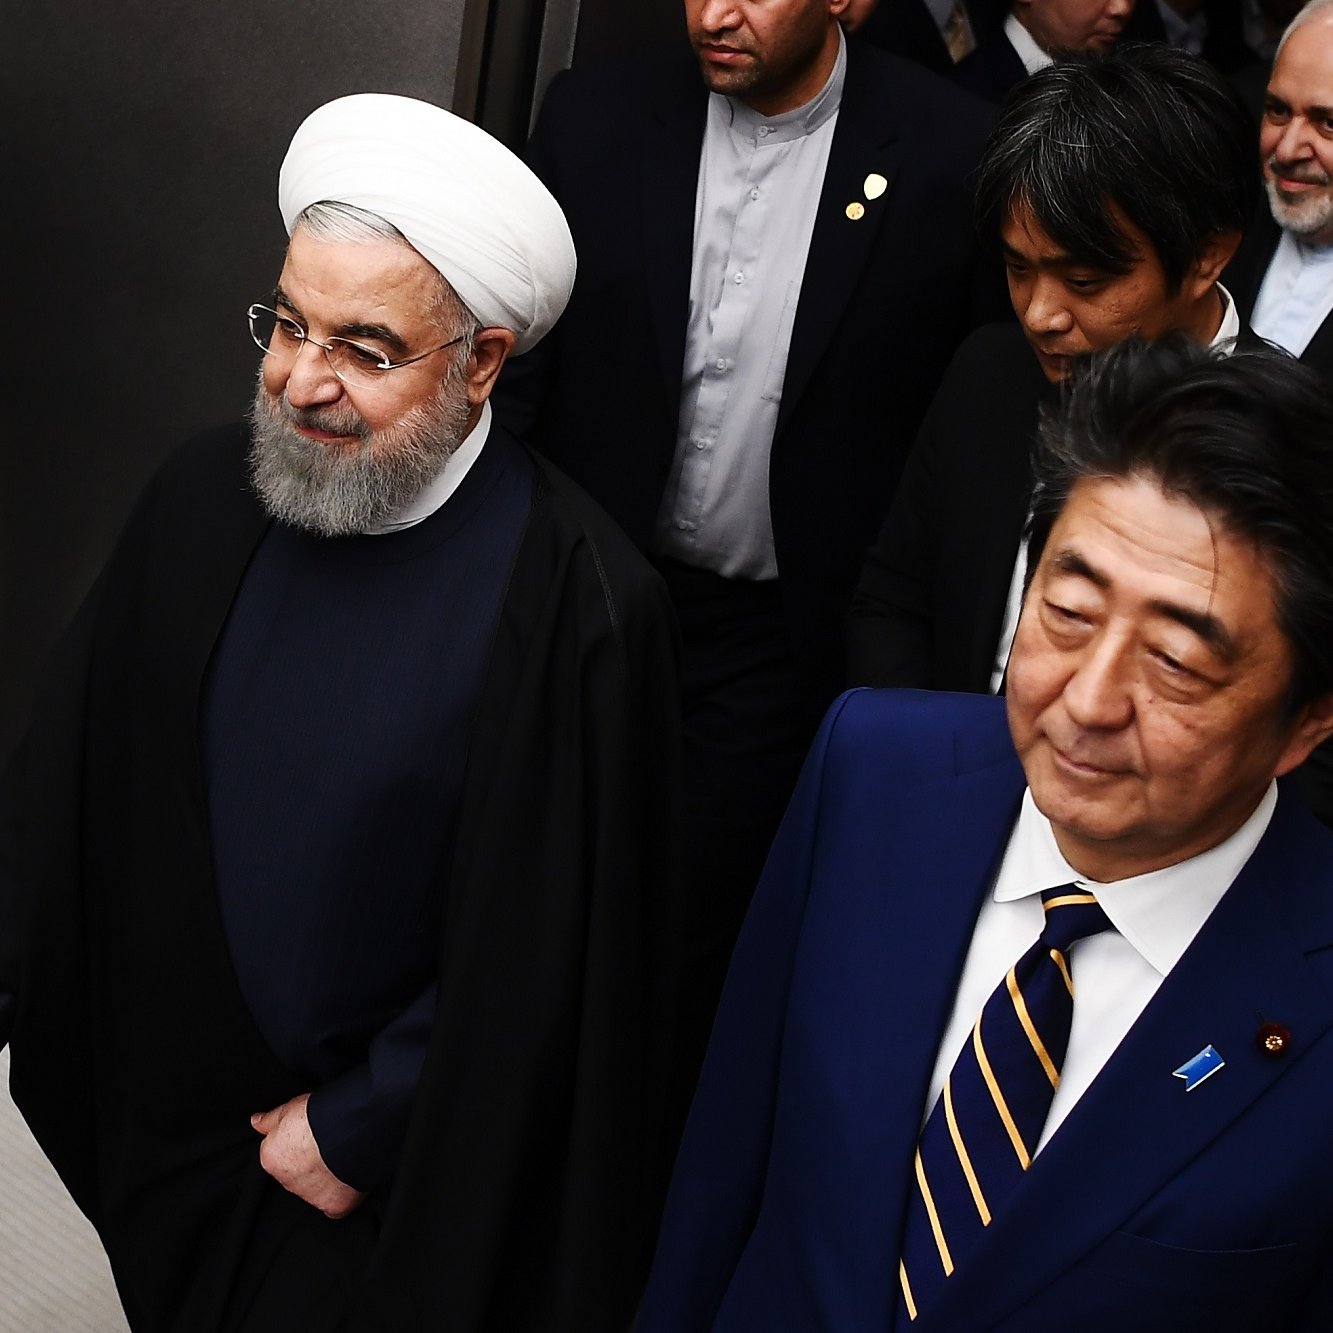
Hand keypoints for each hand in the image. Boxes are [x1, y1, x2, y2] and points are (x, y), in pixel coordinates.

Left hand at [251, 1092, 365, 1219]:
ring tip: (340, 1156)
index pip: (278, 1155)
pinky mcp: (333, 1205)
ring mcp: (310, 1196)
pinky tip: (348, 1177)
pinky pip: (334, 1204)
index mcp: (272, 1159)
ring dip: (324, 1177)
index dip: (295, 1143)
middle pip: (296, 1173)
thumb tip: (256, 1122)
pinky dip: (340, 1194)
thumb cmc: (318, 1117)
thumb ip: (270, 1120)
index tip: (308, 1135)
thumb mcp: (289, 1108)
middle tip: (325, 1144)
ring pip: (314, 1189)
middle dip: (308, 1163)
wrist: (347, 1131)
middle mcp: (287, 1181)